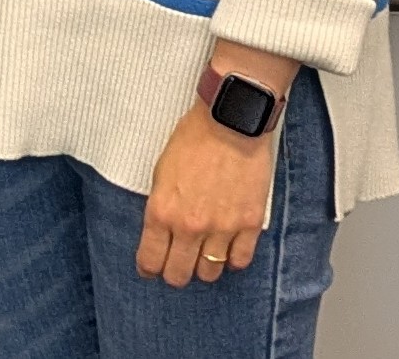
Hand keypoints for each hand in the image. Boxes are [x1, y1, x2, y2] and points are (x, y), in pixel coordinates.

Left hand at [138, 44, 295, 285]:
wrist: (229, 123)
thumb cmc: (193, 140)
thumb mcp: (161, 173)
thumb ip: (162, 208)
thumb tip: (161, 233)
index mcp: (162, 211)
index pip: (150, 260)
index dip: (149, 269)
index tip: (150, 269)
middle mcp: (190, 225)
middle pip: (179, 274)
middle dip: (174, 274)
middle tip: (176, 266)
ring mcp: (222, 228)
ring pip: (210, 272)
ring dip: (204, 267)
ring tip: (202, 256)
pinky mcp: (249, 224)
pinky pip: (240, 261)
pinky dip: (233, 260)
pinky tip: (227, 250)